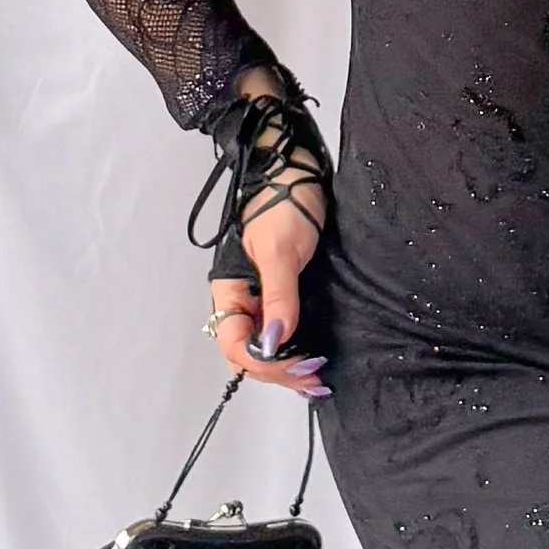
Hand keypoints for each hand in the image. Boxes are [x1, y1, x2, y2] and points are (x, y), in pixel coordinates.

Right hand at [207, 76, 329, 396]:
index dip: (265, 363)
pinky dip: (297, 353)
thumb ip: (278, 297)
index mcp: (230, 291)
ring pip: (267, 350)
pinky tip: (314, 363)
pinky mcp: (286, 294)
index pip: (237, 345)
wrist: (298, 168)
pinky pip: (285, 335)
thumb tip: (274, 341)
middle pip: (251, 354)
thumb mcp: (281, 250)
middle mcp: (243, 300)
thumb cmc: (283, 200)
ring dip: (289, 369)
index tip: (299, 365)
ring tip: (318, 380)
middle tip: (316, 378)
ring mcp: (264, 299)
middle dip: (281, 372)